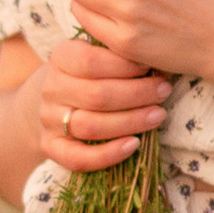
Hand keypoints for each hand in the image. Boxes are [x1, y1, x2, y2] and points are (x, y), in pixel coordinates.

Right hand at [28, 34, 170, 173]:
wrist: (57, 100)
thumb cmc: (90, 73)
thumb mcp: (98, 54)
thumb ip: (119, 54)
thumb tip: (155, 59)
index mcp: (61, 58)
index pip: (90, 61)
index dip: (124, 65)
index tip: (150, 66)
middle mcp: (51, 89)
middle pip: (96, 95)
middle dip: (137, 94)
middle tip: (164, 91)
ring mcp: (49, 120)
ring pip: (91, 126)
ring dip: (130, 122)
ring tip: (157, 115)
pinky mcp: (52, 147)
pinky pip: (78, 158)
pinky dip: (108, 154)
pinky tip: (134, 145)